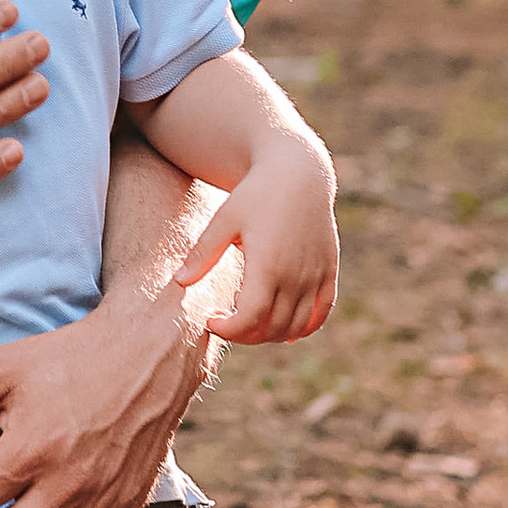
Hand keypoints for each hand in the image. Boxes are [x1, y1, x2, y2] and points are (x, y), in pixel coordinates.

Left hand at [175, 148, 338, 344]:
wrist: (299, 173)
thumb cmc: (256, 194)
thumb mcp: (225, 219)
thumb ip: (203, 254)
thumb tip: (178, 282)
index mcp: (268, 265)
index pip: (250, 318)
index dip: (229, 330)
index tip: (210, 321)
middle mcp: (296, 276)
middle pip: (271, 328)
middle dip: (244, 335)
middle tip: (226, 323)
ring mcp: (316, 276)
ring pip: (296, 327)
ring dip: (270, 335)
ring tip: (249, 323)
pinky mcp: (329, 272)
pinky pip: (321, 314)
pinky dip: (304, 328)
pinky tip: (284, 329)